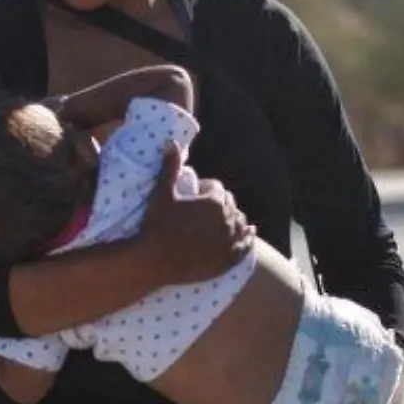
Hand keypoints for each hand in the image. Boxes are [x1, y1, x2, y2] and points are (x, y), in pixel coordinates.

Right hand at [139, 143, 253, 284]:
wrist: (154, 260)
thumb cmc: (156, 225)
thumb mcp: (162, 193)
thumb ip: (170, 167)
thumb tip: (171, 142)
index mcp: (214, 202)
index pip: (217, 189)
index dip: (206, 190)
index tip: (195, 196)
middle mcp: (227, 220)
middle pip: (230, 206)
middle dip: (220, 205)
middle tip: (206, 211)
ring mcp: (229, 242)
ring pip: (240, 224)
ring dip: (235, 221)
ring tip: (227, 222)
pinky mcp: (227, 261)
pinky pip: (244, 246)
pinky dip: (248, 239)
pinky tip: (249, 235)